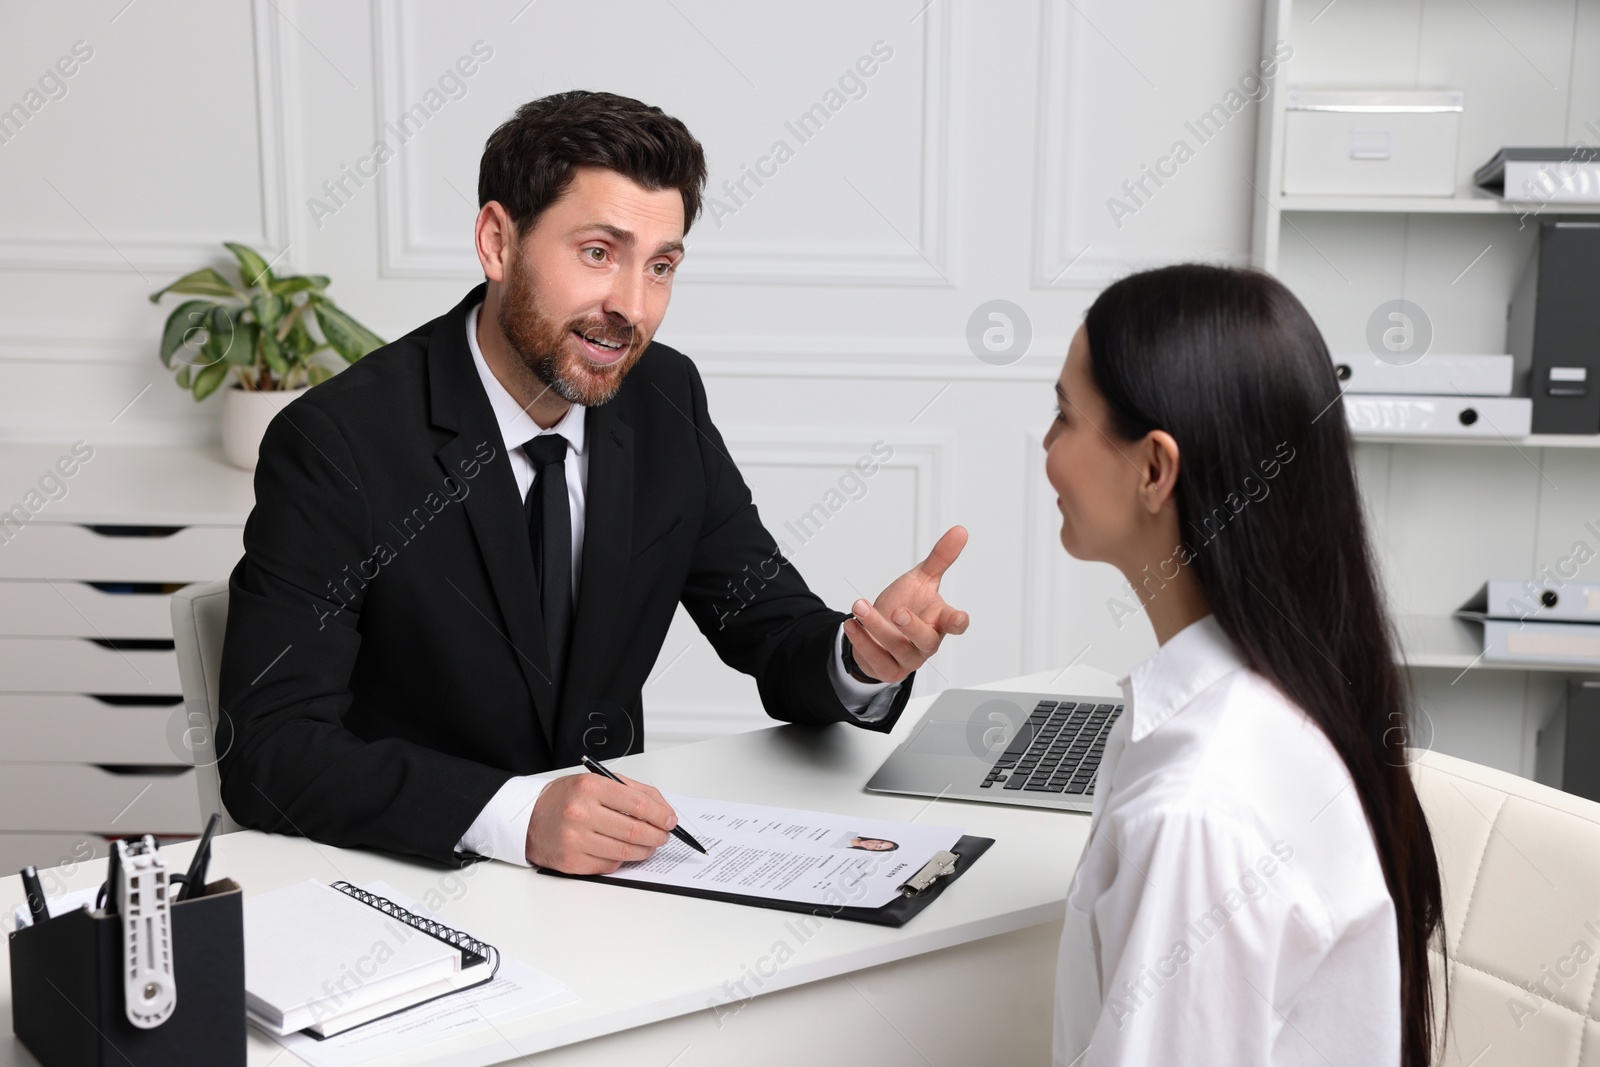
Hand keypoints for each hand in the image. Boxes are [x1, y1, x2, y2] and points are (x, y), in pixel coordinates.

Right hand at [525, 771, 677, 873]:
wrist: (528, 819)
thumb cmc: (566, 799)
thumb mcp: (597, 782)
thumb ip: (632, 791)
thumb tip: (663, 810)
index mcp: (590, 787)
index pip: (638, 804)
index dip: (660, 815)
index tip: (670, 820)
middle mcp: (581, 813)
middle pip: (635, 830)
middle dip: (657, 835)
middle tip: (663, 835)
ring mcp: (575, 840)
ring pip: (625, 851)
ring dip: (645, 850)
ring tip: (648, 845)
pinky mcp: (572, 862)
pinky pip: (610, 864)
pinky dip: (622, 859)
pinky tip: (623, 850)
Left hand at [843, 525, 969, 684]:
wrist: (878, 630)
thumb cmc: (906, 605)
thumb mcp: (921, 579)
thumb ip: (940, 558)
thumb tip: (960, 531)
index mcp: (939, 621)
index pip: (955, 624)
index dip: (958, 622)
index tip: (957, 618)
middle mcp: (926, 642)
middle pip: (926, 641)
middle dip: (912, 627)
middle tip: (898, 611)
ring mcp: (908, 658)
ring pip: (897, 648)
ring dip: (877, 627)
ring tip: (860, 607)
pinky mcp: (887, 668)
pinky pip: (876, 660)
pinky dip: (862, 641)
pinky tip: (852, 624)